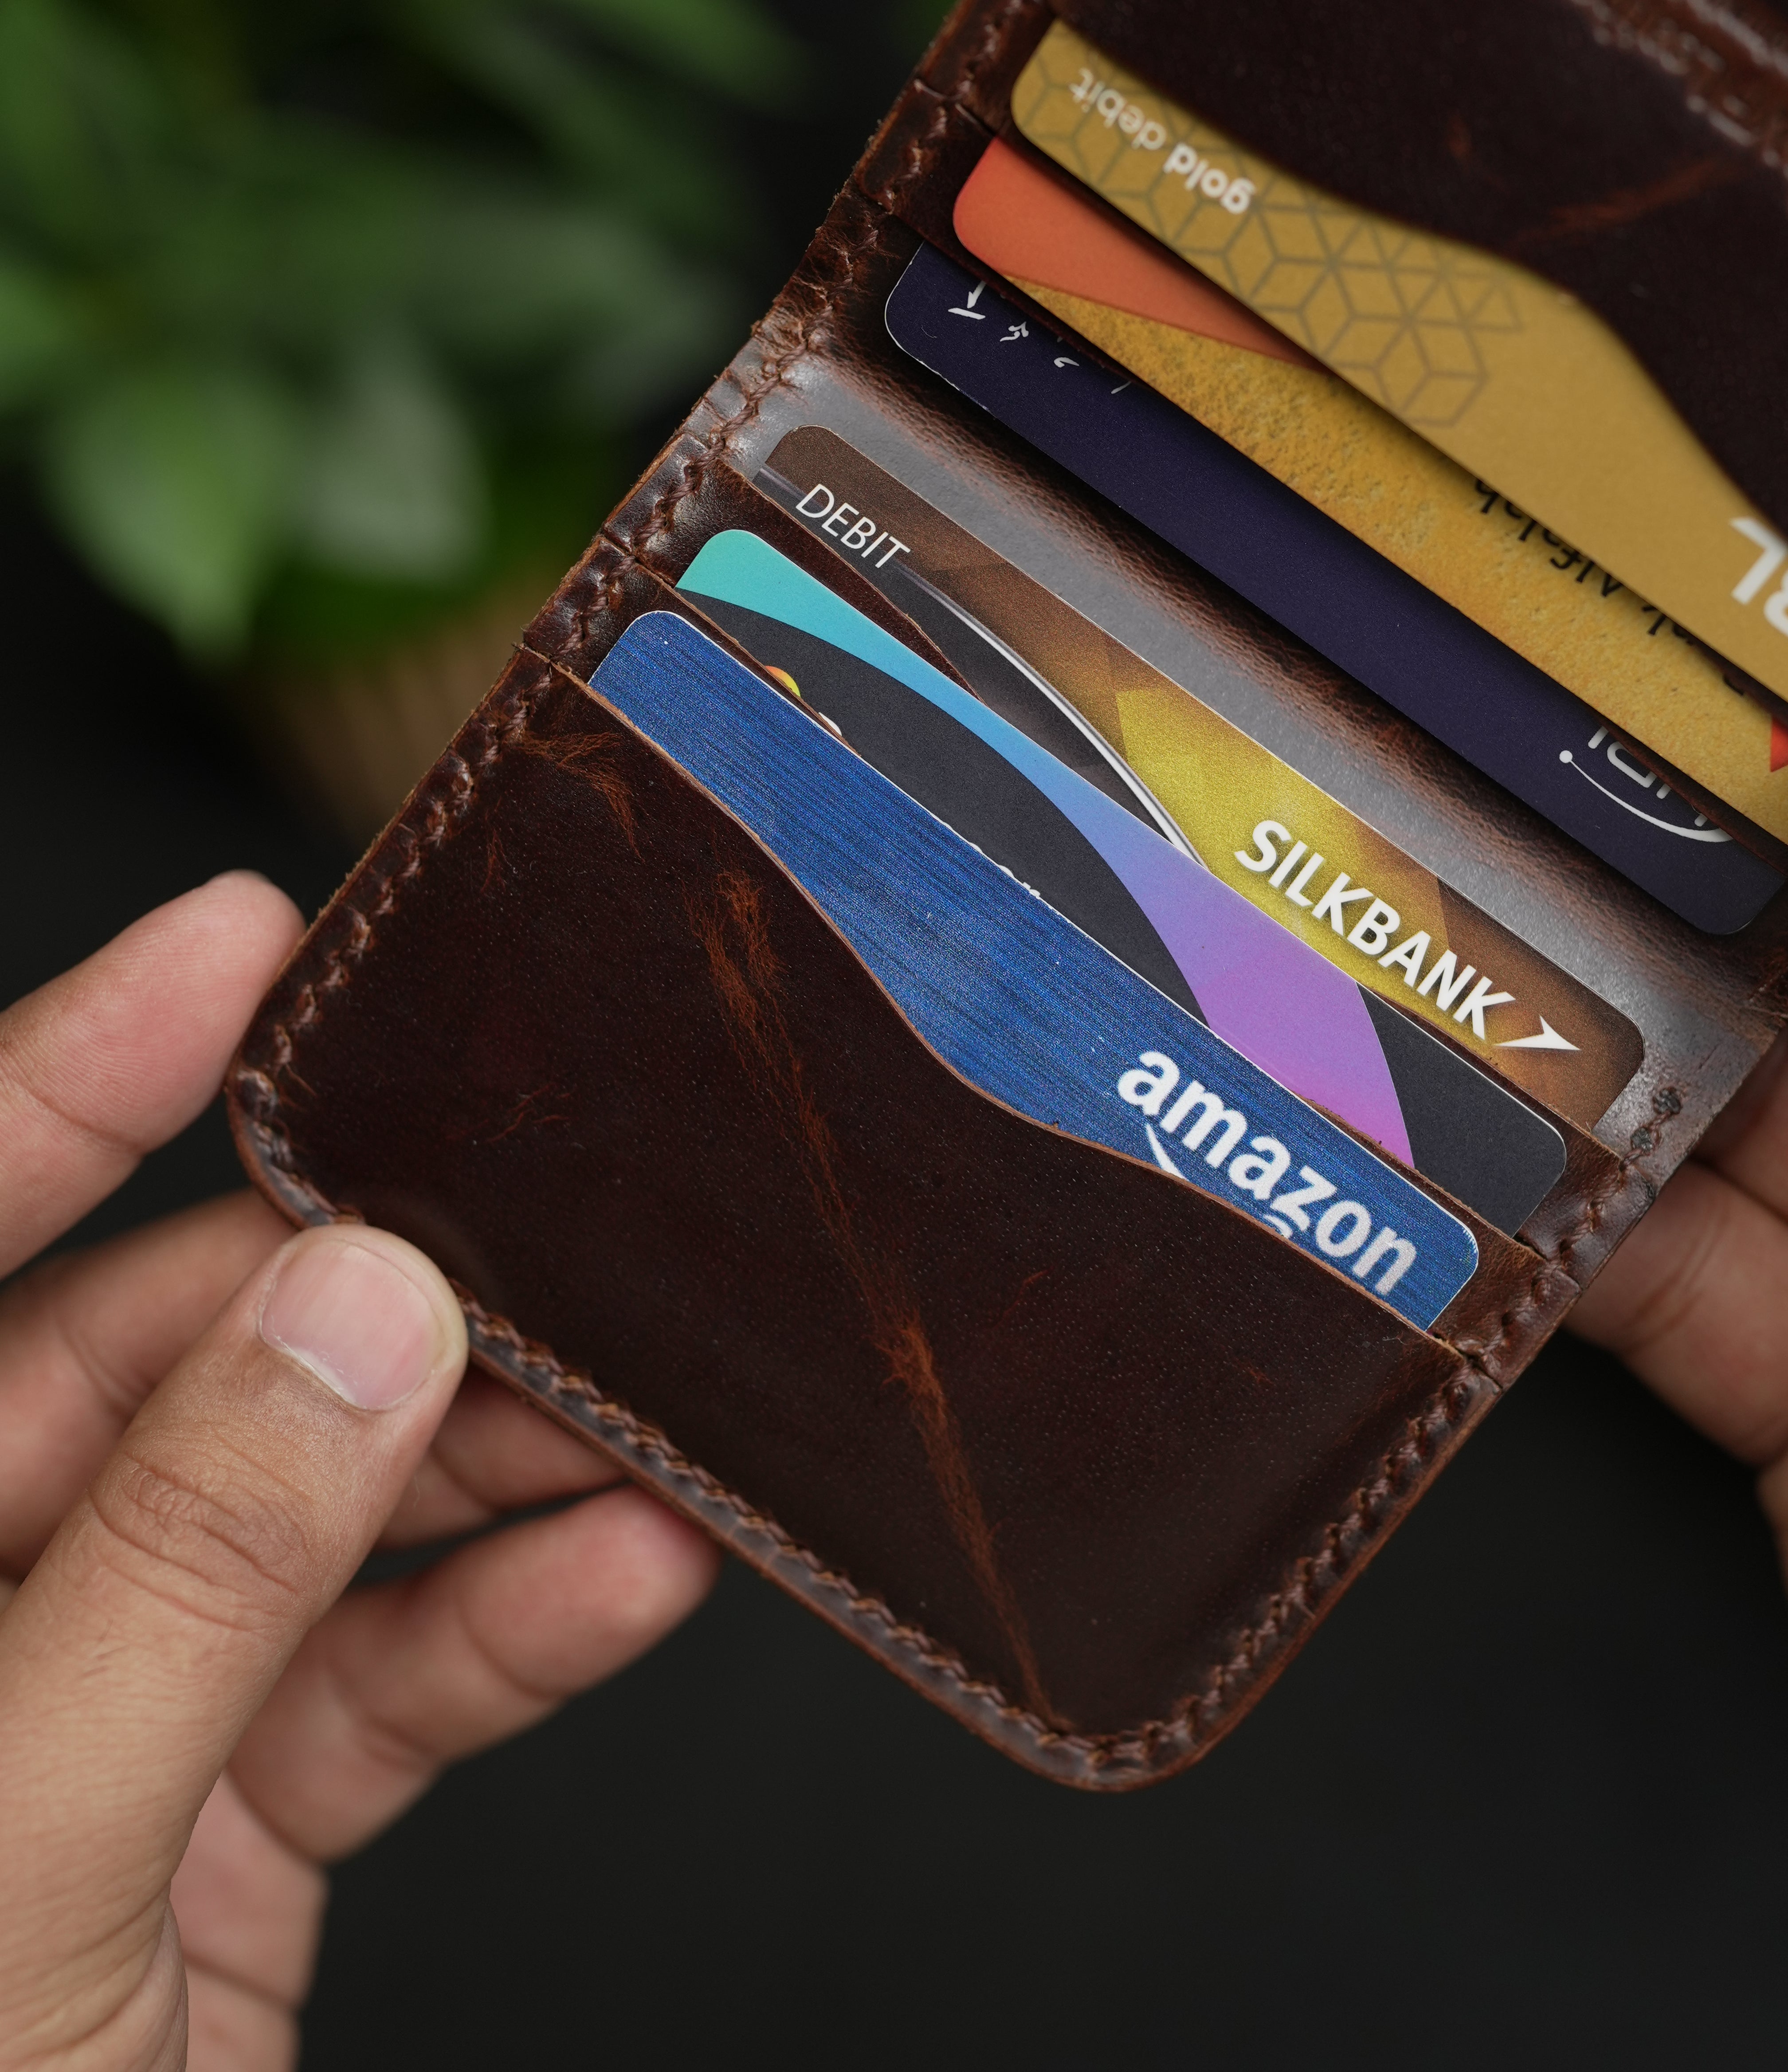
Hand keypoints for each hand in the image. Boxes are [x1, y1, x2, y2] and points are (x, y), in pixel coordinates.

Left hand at [0, 875, 717, 2071]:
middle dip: (364, 1320)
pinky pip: (380, 1685)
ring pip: (304, 1527)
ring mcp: (93, 1721)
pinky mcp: (219, 1829)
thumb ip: (179, 1574)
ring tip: (642, 1416)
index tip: (242, 948)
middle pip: (168, 1386)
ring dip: (481, 1475)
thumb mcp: (4, 1873)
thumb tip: (356, 1315)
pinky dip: (513, 1630)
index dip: (69, 1084)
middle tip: (546, 1244)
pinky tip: (633, 1572)